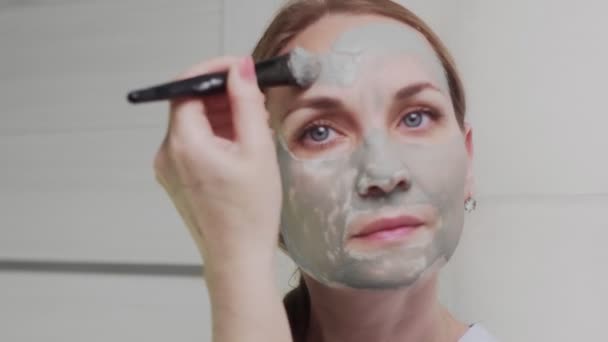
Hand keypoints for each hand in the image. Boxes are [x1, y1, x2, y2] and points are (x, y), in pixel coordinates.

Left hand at [153, 56, 281, 270]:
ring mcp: (168, 168)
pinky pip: (192, 145)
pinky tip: (239, 147)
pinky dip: (214, 136)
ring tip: (253, 127)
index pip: (188, 86)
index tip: (239, 68)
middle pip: (189, 104)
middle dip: (222, 95)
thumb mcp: (256, 150)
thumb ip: (247, 103)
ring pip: (192, 124)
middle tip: (254, 97)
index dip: (214, 70)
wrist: (237, 259)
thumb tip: (240, 69)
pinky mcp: (176, 180)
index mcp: (183, 143)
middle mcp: (167, 154)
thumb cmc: (250, 214)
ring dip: (220, 116)